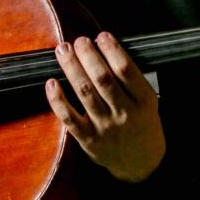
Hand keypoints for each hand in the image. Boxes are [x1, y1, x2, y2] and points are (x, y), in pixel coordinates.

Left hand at [47, 33, 164, 182]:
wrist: (141, 163)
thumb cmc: (142, 124)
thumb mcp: (148, 101)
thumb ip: (131, 79)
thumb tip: (104, 48)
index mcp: (144, 101)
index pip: (126, 70)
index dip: (112, 50)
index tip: (101, 36)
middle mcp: (125, 113)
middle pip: (102, 78)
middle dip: (88, 55)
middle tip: (79, 40)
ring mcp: (105, 127)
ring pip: (84, 92)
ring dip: (71, 68)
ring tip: (64, 50)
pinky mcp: (88, 139)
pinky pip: (69, 117)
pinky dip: (58, 99)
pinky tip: (51, 83)